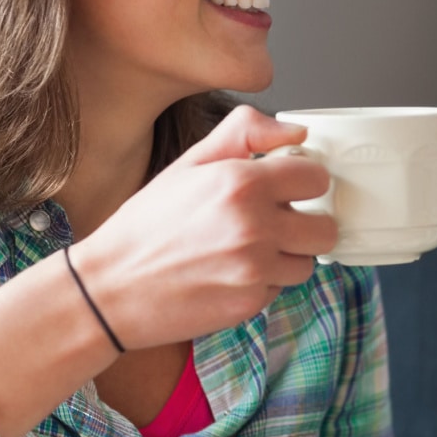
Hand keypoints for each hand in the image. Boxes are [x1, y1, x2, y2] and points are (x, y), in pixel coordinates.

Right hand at [68, 105, 337, 348]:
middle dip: (306, 223)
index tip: (287, 186)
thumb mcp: (190, 162)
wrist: (110, 288)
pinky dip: (264, 282)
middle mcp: (254, 227)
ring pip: (308, 262)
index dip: (303, 182)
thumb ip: (246, 133)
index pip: (318, 178)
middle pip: (326, 227)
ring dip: (287, 256)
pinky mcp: (250, 304)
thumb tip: (298, 132)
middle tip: (275, 221)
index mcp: (241, 183)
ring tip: (248, 248)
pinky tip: (230, 273)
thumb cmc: (148, 223)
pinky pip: (281, 289)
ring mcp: (254, 270)